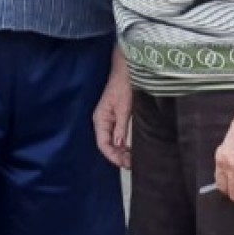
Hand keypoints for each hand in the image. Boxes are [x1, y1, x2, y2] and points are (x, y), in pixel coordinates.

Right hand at [92, 48, 132, 168]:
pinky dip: (123, 144)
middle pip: (107, 145)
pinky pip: (116, 135)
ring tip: (132, 159)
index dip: (113, 156)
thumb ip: (121, 127)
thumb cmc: (124, 85)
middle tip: (132, 164)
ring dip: (121, 151)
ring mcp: (108, 119)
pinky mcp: (115, 116)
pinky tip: (131, 149)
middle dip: (118, 156)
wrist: (127, 70)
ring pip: (112, 141)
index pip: (103, 144)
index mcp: (100, 119)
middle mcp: (102, 121)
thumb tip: (119, 145)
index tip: (125, 164)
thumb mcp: (124, 108)